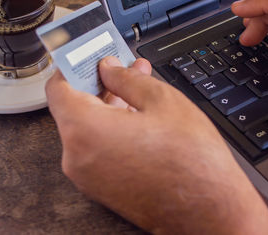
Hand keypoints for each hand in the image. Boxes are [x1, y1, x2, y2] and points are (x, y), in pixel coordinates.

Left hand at [45, 56, 267, 233]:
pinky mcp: (100, 187)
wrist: (209, 212)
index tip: (89, 56)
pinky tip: (136, 116)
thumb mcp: (162, 101)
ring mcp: (87, 176)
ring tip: (136, 89)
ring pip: (87, 128)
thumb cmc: (192, 162)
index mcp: (85, 130)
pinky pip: (96, 147)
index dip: (73, 65)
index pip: (58, 87)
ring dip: (108, 105)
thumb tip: (109, 68)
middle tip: (121, 68)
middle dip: (98, 83)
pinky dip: (110, 128)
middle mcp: (77, 157)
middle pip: (74, 107)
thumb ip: (126, 79)